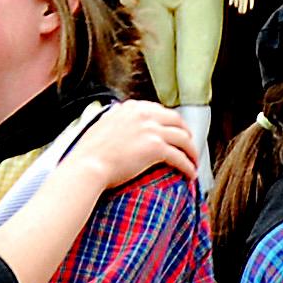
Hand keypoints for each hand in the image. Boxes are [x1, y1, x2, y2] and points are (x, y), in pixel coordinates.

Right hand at [72, 99, 200, 186]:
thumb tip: (119, 124)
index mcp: (131, 108)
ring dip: (192, 151)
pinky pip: (180, 156)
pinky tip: (190, 174)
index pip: (159, 110)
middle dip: (186, 133)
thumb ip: (116, 121)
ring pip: (183, 138)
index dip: (170, 122)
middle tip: (189, 145)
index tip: (173, 131)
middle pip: (176, 120)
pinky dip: (188, 166)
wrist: (87, 166)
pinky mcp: (156, 148)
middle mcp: (143, 114)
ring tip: (194, 162)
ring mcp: (151, 129)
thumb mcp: (103, 126)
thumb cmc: (89, 154)